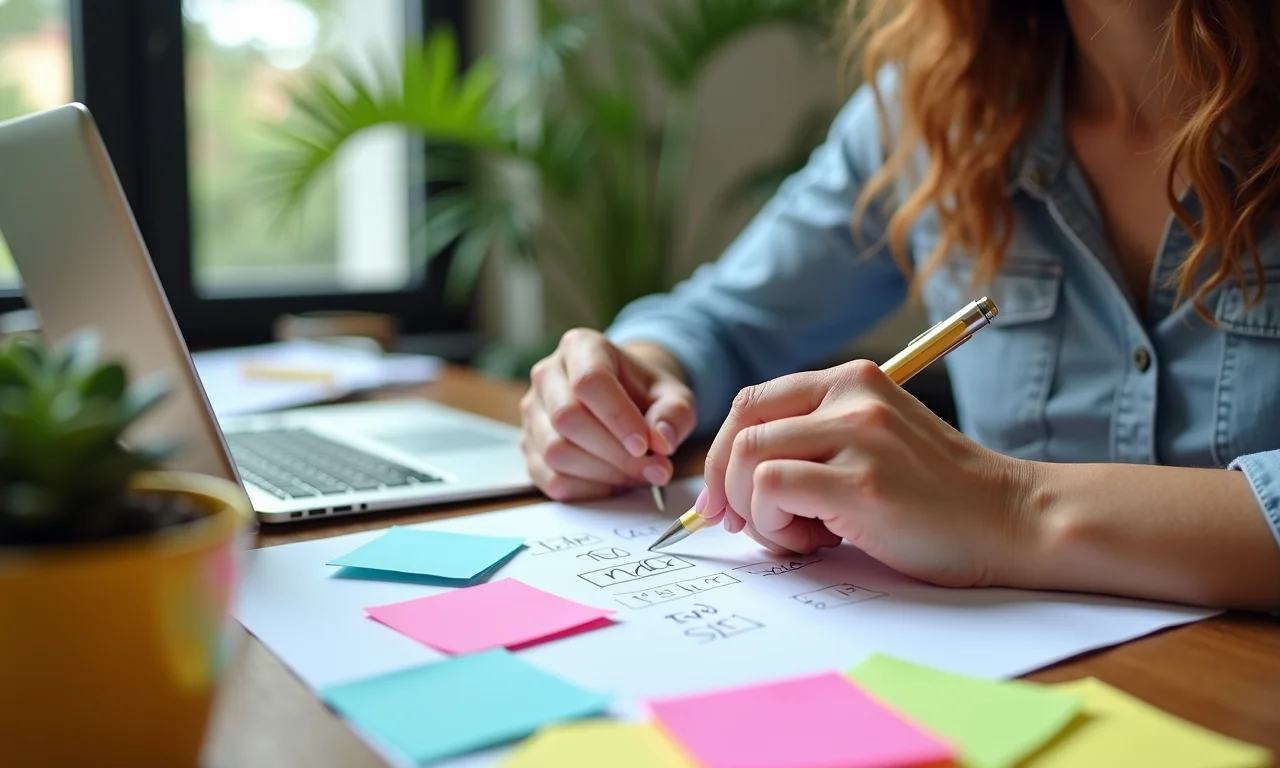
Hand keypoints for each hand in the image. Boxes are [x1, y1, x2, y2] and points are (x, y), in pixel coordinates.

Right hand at [519, 329, 696, 501]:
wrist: (626, 400)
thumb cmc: (646, 395)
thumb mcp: (674, 396)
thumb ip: (675, 415)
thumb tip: (662, 441)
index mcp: (581, 347)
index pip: (590, 381)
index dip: (618, 418)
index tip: (646, 445)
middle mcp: (547, 374)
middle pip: (567, 418)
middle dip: (614, 452)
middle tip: (652, 468)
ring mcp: (533, 412)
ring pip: (555, 451)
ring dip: (603, 473)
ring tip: (636, 474)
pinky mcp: (530, 446)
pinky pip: (550, 478)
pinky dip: (587, 489)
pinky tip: (613, 482)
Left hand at [699, 360, 1033, 587]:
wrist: (1012, 521)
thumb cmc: (937, 497)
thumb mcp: (873, 443)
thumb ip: (815, 441)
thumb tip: (732, 476)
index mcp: (853, 380)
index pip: (753, 401)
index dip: (721, 453)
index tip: (722, 498)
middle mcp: (853, 396)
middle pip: (741, 425)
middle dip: (722, 482)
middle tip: (736, 523)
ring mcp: (859, 435)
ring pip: (749, 457)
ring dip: (754, 509)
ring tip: (798, 535)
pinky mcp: (862, 481)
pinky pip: (772, 488)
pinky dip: (774, 524)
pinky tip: (814, 541)